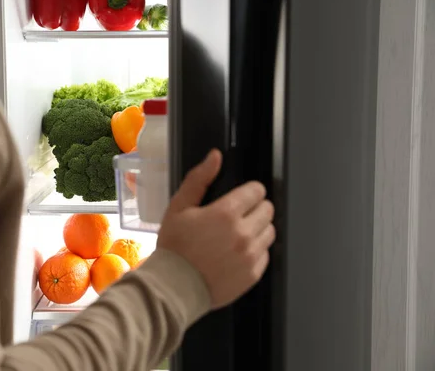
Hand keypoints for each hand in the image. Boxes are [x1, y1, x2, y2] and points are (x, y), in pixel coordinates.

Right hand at [156, 149, 275, 308]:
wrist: (174, 287)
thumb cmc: (174, 247)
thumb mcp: (179, 207)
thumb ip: (199, 179)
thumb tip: (215, 157)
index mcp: (225, 213)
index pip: (256, 191)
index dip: (249, 191)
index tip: (241, 197)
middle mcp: (243, 233)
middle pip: (267, 210)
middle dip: (255, 208)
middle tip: (238, 216)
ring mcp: (250, 255)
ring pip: (270, 232)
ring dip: (258, 229)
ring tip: (238, 235)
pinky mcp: (253, 274)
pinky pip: (266, 255)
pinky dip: (256, 251)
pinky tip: (237, 253)